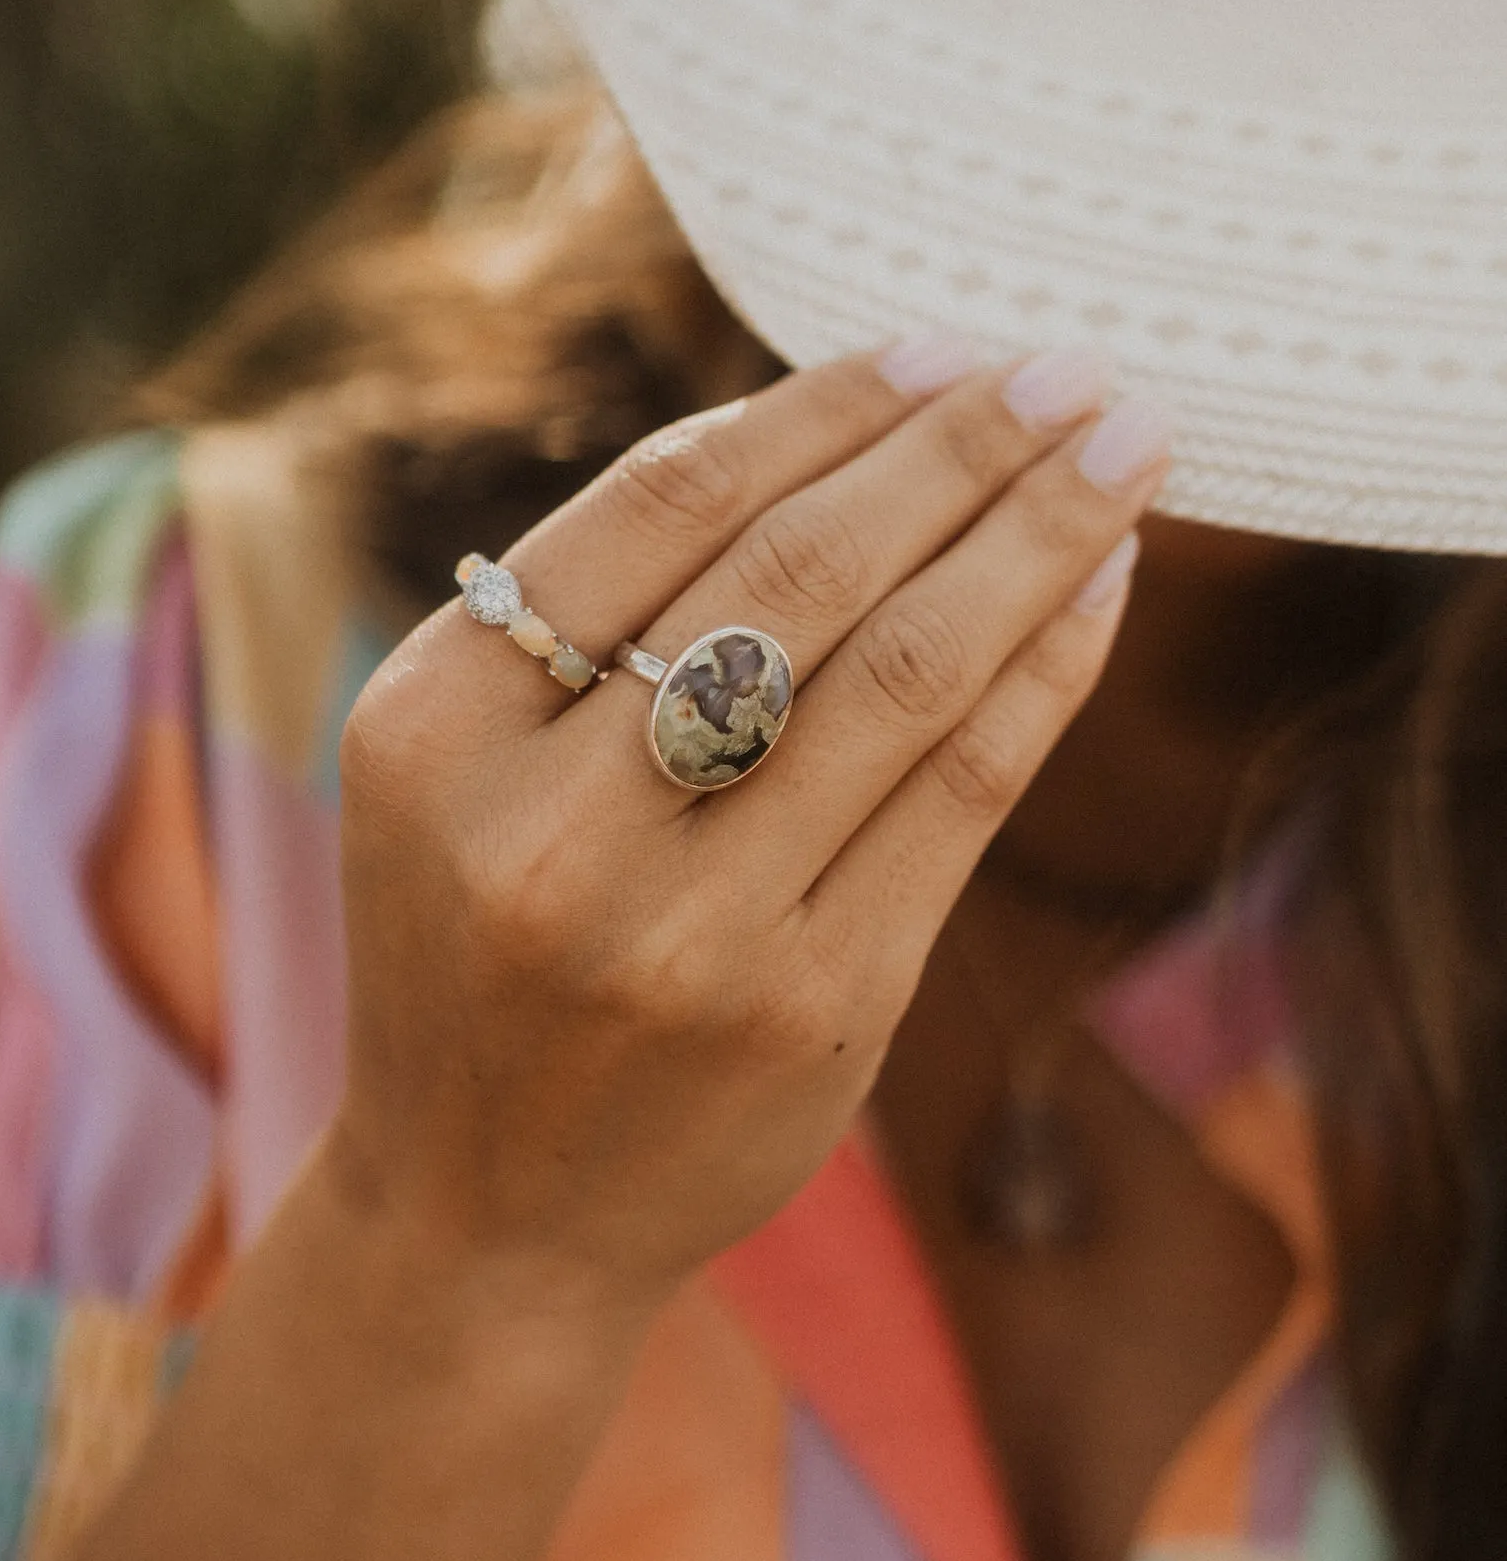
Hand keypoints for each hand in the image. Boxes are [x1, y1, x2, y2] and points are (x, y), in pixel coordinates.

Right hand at [325, 341, 1167, 1323]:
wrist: (484, 1214)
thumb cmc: (480, 948)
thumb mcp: (454, 774)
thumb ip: (588, 618)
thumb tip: (822, 425)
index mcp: (436, 729)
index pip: (660, 507)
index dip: (817, 408)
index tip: (930, 346)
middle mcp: (553, 827)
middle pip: (798, 572)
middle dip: (958, 446)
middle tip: (1070, 366)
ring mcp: (691, 929)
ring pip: (903, 670)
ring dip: (1035, 535)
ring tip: (1123, 445)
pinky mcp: (816, 1009)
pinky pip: (964, 795)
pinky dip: (1044, 670)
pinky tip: (1096, 588)